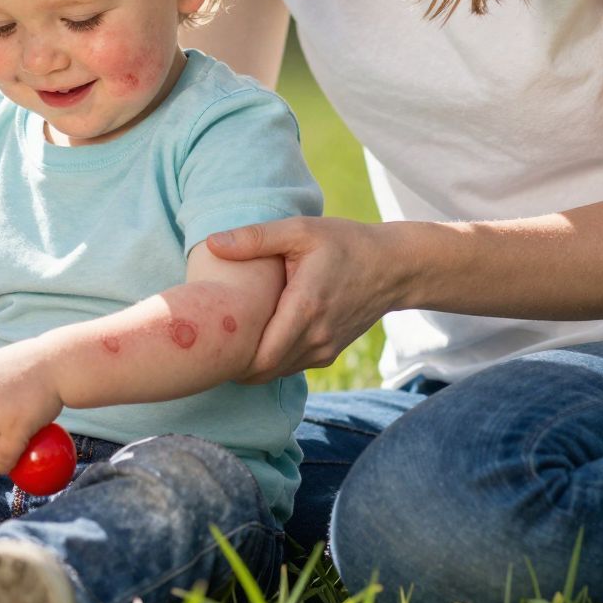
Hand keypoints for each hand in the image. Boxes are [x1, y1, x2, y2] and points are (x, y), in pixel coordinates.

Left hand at [208, 216, 402, 382]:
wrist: (394, 267)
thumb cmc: (346, 243)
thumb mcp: (301, 231)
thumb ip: (256, 238)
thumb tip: (212, 243)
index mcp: (305, 309)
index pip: (260, 357)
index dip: (230, 358)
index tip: (208, 343)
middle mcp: (316, 337)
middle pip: (264, 370)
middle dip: (234, 363)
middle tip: (208, 345)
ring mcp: (325, 348)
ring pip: (277, 371)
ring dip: (252, 363)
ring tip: (226, 342)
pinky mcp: (329, 352)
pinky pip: (292, 365)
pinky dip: (272, 359)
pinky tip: (256, 338)